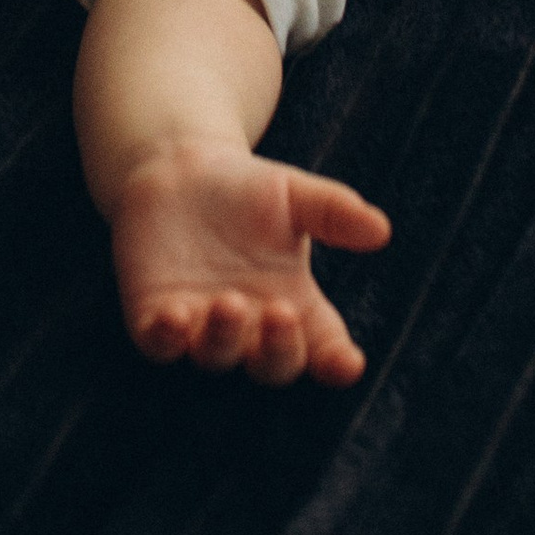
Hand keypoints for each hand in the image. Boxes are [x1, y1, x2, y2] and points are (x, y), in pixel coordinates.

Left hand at [109, 138, 389, 386]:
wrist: (177, 170)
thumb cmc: (245, 188)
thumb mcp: (294, 194)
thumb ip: (334, 212)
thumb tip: (381, 229)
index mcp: (294, 305)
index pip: (323, 347)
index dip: (336, 361)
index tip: (348, 362)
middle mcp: (251, 328)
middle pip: (272, 365)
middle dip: (279, 349)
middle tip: (281, 314)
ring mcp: (201, 327)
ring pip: (216, 357)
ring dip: (225, 338)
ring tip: (229, 303)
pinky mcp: (154, 319)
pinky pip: (159, 344)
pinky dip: (165, 337)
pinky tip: (173, 315)